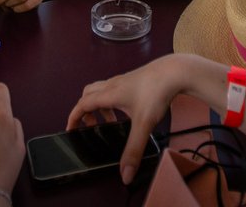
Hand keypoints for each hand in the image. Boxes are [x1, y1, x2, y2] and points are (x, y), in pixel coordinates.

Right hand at [68, 56, 186, 184]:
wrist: (175, 71)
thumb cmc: (156, 92)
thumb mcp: (143, 125)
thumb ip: (133, 150)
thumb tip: (125, 174)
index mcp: (110, 94)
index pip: (83, 104)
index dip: (74, 117)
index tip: (70, 129)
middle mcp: (114, 84)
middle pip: (89, 94)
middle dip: (85, 111)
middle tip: (91, 127)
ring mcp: (125, 80)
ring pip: (102, 90)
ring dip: (100, 106)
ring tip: (110, 122)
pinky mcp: (135, 79)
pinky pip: (115, 89)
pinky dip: (113, 101)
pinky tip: (127, 112)